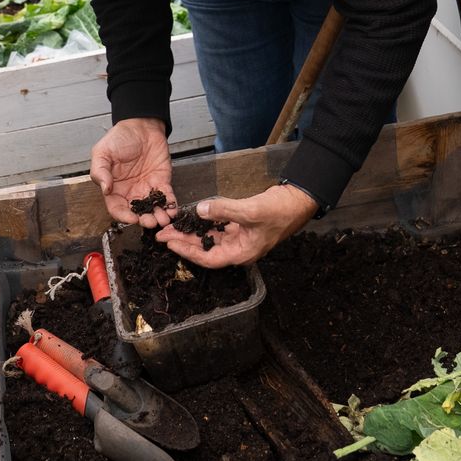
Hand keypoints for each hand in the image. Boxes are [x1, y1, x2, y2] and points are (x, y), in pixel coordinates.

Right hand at [90, 118, 174, 227]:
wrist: (141, 125)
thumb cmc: (119, 138)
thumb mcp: (102, 152)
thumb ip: (100, 171)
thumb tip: (105, 189)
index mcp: (115, 189)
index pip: (118, 209)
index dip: (124, 216)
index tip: (131, 218)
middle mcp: (131, 192)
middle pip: (137, 213)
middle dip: (145, 220)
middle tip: (151, 222)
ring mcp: (147, 188)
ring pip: (153, 209)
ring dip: (159, 216)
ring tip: (164, 219)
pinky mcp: (162, 182)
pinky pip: (167, 197)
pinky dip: (170, 205)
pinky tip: (173, 210)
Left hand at [157, 183, 317, 266]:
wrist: (298, 201)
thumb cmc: (280, 212)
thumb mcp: (251, 211)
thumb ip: (224, 211)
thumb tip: (200, 210)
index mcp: (241, 253)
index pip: (208, 259)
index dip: (188, 253)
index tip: (170, 244)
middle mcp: (238, 248)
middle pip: (205, 248)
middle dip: (184, 241)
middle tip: (162, 234)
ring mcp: (240, 237)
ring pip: (210, 237)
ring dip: (192, 232)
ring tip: (172, 225)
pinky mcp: (241, 225)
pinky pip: (218, 226)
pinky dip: (205, 222)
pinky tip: (192, 216)